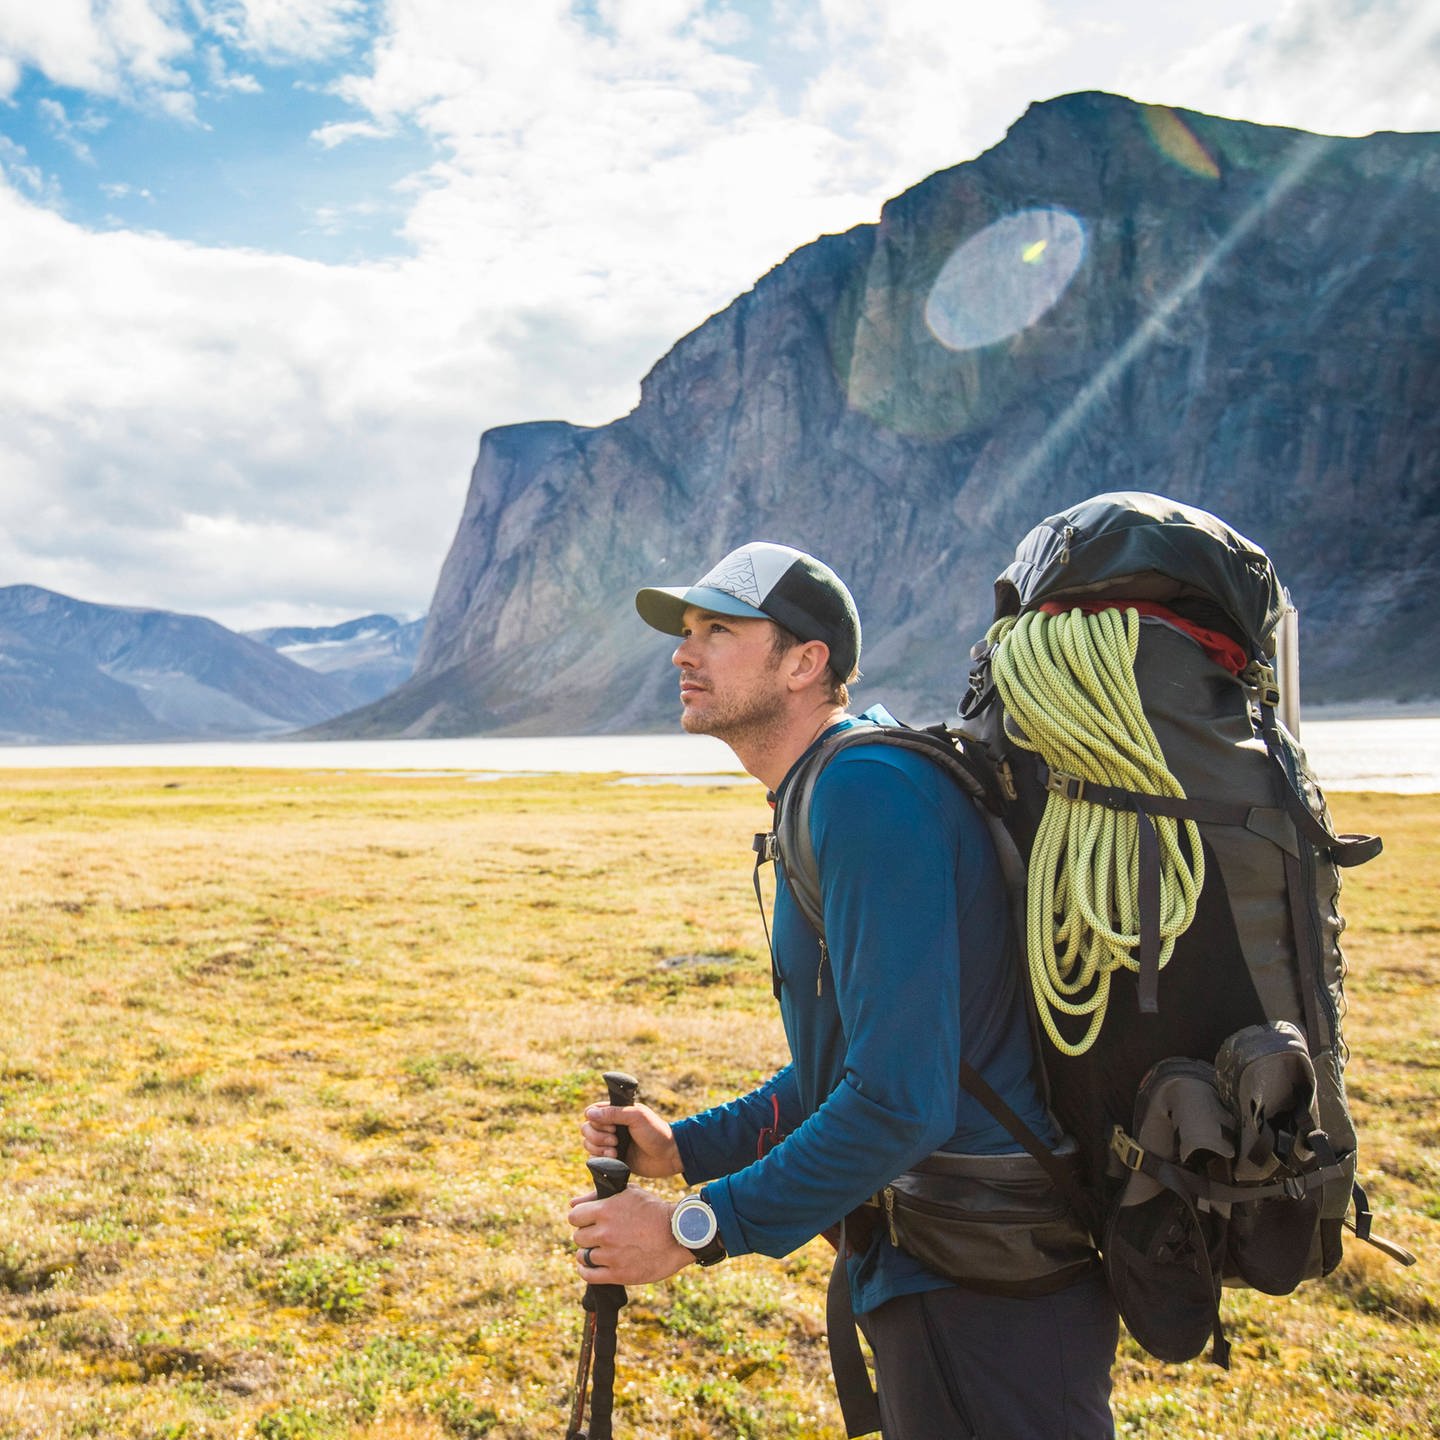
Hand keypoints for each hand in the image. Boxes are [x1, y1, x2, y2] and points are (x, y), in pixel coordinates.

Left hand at [568, 1184, 692, 1284]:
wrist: (679, 1234)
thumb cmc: (653, 1210)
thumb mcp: (628, 1193)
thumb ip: (596, 1196)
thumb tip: (571, 1203)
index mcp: (606, 1210)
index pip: (574, 1217)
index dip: (581, 1218)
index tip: (589, 1221)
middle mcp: (605, 1232)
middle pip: (578, 1237)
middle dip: (587, 1235)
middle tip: (600, 1235)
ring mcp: (611, 1255)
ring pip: (583, 1256)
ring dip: (589, 1253)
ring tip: (601, 1250)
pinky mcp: (618, 1274)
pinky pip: (589, 1275)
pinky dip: (587, 1271)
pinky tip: (593, 1266)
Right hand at [582, 1101, 682, 1178]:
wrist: (668, 1156)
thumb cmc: (656, 1132)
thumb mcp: (637, 1117)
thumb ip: (613, 1113)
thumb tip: (589, 1113)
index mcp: (616, 1111)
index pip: (591, 1112)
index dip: (596, 1120)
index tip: (612, 1126)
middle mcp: (611, 1126)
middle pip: (586, 1129)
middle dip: (597, 1136)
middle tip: (616, 1140)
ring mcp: (610, 1142)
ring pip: (588, 1144)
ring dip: (598, 1148)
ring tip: (616, 1152)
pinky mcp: (612, 1158)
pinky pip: (594, 1158)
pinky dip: (600, 1158)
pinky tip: (615, 1158)